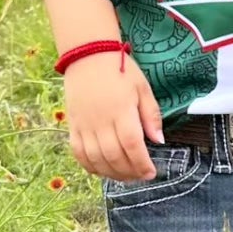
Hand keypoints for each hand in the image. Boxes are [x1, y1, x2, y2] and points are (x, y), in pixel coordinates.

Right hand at [63, 52, 164, 181]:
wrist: (88, 55)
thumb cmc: (120, 70)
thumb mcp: (143, 88)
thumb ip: (151, 116)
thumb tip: (159, 141)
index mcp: (121, 111)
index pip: (132, 146)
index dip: (142, 164)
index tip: (151, 173)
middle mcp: (101, 121)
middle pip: (114, 157)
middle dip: (129, 172)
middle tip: (140, 176)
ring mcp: (84, 125)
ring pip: (96, 159)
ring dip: (112, 173)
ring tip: (125, 175)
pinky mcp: (73, 125)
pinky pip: (78, 153)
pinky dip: (90, 166)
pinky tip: (102, 169)